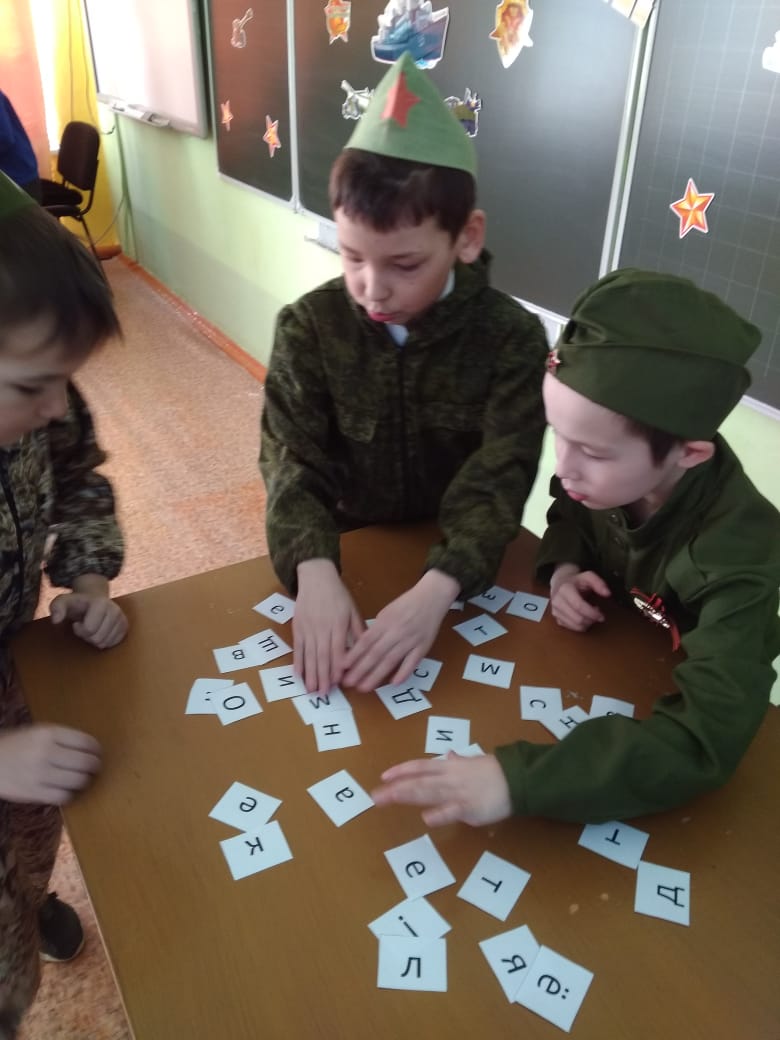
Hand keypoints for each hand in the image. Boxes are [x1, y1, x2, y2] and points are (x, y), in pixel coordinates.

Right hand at [0, 724, 101, 804]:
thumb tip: (91, 749)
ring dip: (84, 781)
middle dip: (94, 766)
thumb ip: (62, 738)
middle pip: (85, 763)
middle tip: (94, 767)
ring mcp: (39, 774)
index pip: (85, 742)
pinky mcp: (33, 792)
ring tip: (82, 778)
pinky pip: (63, 796)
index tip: (97, 753)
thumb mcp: (38, 731)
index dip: (96, 749)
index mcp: (48, 733)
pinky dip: (69, 794)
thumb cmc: (16, 745)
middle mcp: (45, 752)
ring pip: (78, 781)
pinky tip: (66, 789)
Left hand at [50, 590, 127, 648]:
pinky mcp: (125, 626)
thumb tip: (56, 620)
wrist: (93, 599)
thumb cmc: (77, 603)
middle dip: (87, 636)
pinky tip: (100, 632)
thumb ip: (57, 608)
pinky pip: (114, 643)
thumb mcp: (63, 602)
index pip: (89, 630)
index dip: (79, 630)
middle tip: (85, 627)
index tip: (77, 622)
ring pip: (106, 643)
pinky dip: (105, 641)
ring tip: (93, 628)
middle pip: (98, 639)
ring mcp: (122, 618)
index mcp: (101, 603)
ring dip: (96, 639)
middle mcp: (115, 610)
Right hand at [294, 559, 363, 692]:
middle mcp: (322, 628)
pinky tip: (299, 674)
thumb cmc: (338, 595)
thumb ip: (358, 630)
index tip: (339, 682)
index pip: (337, 649)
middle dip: (323, 676)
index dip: (337, 667)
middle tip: (324, 694)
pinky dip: (298, 662)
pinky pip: (298, 648)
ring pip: (309, 655)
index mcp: (338, 624)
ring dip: (310, 674)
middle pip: (322, 656)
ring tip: (311, 690)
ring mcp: (308, 628)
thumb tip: (365, 650)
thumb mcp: (352, 610)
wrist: (316, 578)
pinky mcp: (298, 628)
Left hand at [341, 569, 458, 691]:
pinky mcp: (423, 646)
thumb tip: (362, 647)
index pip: (366, 641)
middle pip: (376, 653)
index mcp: (385, 621)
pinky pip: (412, 662)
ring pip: (391, 660)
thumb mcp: (387, 612)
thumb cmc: (407, 604)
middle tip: (349, 683)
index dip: (354, 655)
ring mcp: (410, 640)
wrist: (432, 597)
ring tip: (365, 687)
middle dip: (360, 670)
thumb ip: (376, 629)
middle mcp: (396, 631)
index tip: (342, 667)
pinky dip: (403, 673)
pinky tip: (393, 683)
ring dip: (377, 675)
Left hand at [372, 752, 511, 826]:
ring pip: (430, 793)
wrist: (517, 779)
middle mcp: (449, 778)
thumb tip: (450, 755)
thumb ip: (459, 762)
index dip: (402, 770)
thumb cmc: (495, 772)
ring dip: (409, 795)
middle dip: (397, 788)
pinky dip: (440, 815)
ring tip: (391, 797)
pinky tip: (426, 818)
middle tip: (376, 795)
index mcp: (450, 767)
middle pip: (419, 782)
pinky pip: (452, 812)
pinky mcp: (470, 809)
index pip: (421, 767)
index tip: (384, 776)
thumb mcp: (475, 762)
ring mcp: (458, 793)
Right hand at [549, 564, 610, 631]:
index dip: (592, 613)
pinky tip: (584, 617)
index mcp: (564, 589)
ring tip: (591, 614)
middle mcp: (557, 601)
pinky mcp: (557, 619)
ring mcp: (556, 611)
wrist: (560, 582)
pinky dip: (581, 625)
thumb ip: (599, 583)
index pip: (579, 606)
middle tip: (598, 614)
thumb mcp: (588, 576)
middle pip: (578, 618)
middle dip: (591, 619)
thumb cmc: (576, 581)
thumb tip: (607, 594)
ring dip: (587, 623)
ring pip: (575, 626)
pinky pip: (572, 628)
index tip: (602, 615)